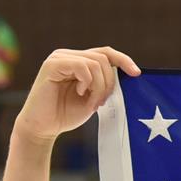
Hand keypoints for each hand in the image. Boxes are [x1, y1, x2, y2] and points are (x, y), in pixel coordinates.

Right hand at [14, 46, 140, 142]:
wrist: (43, 127)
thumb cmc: (67, 114)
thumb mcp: (94, 98)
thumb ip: (105, 84)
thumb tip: (128, 74)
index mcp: (79, 61)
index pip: (106, 53)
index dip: (123, 60)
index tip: (137, 74)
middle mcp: (69, 55)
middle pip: (104, 58)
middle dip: (109, 83)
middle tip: (101, 103)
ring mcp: (59, 58)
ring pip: (95, 63)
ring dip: (99, 87)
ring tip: (91, 102)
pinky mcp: (51, 65)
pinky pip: (81, 66)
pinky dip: (87, 83)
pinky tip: (80, 93)